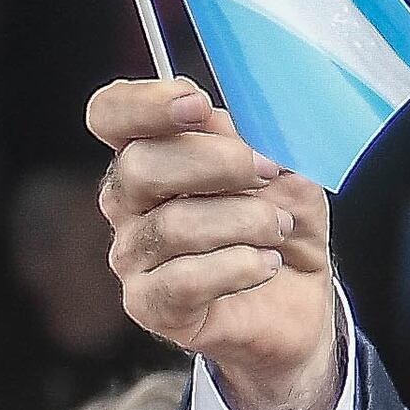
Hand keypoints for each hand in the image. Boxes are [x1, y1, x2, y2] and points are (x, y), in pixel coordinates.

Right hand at [90, 79, 344, 409]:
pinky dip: (238, 267)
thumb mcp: (288, 170)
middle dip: (219, 164)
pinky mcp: (149, 305)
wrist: (300, 302)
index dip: (143, 104)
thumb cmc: (283, 224)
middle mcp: (127, 201)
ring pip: (171, 226)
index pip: (110, 113)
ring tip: (279, 229)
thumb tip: (220, 118)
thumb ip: (253, 137)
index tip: (198, 105)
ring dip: (244, 221)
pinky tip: (267, 264)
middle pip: (141, 166)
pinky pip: (184, 280)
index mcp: (150, 150)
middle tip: (270, 173)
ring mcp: (132, 255)